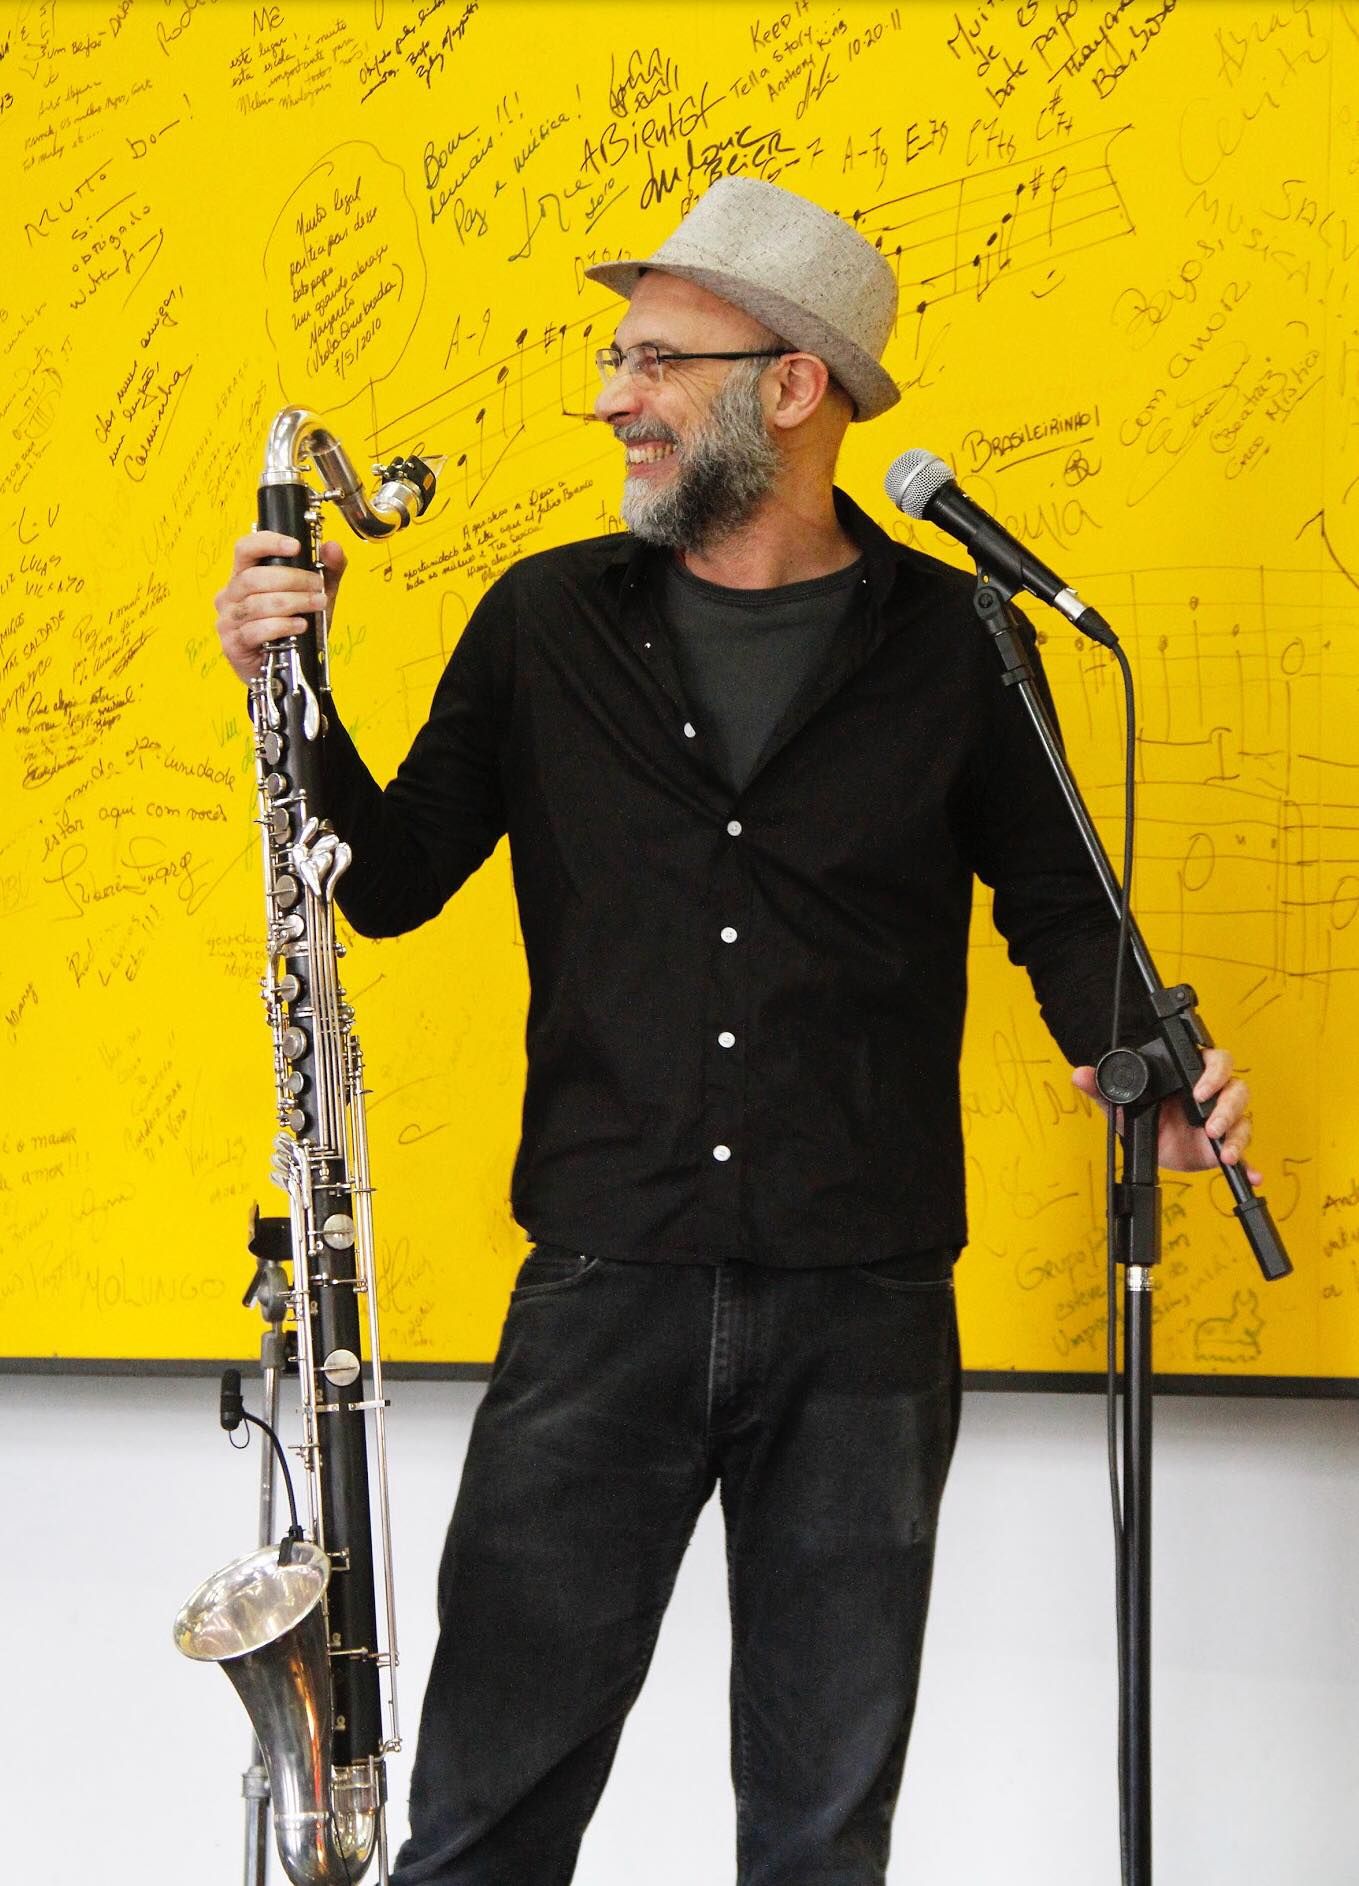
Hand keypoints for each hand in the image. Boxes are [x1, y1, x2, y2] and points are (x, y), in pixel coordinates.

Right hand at [214, 532, 347, 681]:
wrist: (287, 671)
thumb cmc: (294, 629)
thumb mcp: (315, 597)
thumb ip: (328, 572)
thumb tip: (333, 547)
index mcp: (244, 576)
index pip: (245, 548)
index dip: (268, 542)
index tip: (296, 547)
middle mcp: (230, 595)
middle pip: (254, 577)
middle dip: (292, 579)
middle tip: (316, 586)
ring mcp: (228, 620)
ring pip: (256, 603)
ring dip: (292, 602)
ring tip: (316, 605)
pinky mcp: (233, 644)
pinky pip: (256, 630)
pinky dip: (282, 625)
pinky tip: (300, 625)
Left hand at [1071, 1047, 1259, 1180]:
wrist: (1151, 1144)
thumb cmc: (1145, 1114)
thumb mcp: (1124, 1103)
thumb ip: (1104, 1088)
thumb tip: (1080, 1075)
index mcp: (1191, 1076)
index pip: (1215, 1061)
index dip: (1213, 1072)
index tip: (1198, 1090)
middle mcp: (1213, 1095)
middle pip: (1237, 1088)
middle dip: (1227, 1105)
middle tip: (1209, 1123)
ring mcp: (1223, 1119)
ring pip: (1244, 1117)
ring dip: (1236, 1133)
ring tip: (1223, 1148)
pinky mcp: (1225, 1144)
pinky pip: (1242, 1150)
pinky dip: (1249, 1163)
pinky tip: (1250, 1173)